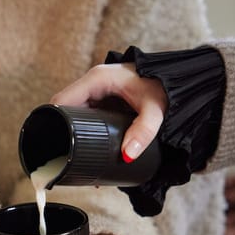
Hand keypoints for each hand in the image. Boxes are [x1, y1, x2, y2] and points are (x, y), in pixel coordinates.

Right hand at [51, 63, 166, 162]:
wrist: (181, 80)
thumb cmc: (166, 87)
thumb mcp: (154, 110)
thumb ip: (143, 132)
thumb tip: (127, 156)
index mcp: (96, 79)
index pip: (61, 100)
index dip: (52, 121)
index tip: (53, 143)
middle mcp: (93, 83)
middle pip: (64, 109)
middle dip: (61, 130)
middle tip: (63, 154)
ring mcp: (98, 90)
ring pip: (74, 113)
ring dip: (71, 131)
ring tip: (72, 155)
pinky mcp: (104, 99)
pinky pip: (86, 114)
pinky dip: (83, 129)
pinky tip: (86, 147)